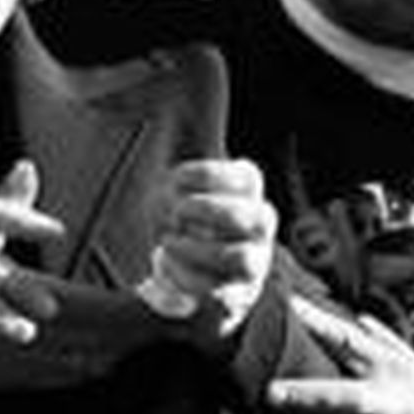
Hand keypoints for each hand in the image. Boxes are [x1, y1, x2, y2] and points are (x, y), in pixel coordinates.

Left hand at [144, 158, 275, 337]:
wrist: (179, 282)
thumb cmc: (177, 225)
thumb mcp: (174, 192)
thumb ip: (173, 166)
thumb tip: (156, 115)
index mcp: (245, 195)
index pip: (246, 178)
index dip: (210, 176)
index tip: (173, 180)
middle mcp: (257, 230)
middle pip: (253, 216)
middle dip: (209, 213)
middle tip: (175, 214)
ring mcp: (253, 265)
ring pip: (242, 259)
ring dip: (197, 251)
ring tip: (166, 246)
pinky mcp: (237, 299)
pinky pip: (221, 294)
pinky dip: (187, 280)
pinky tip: (163, 269)